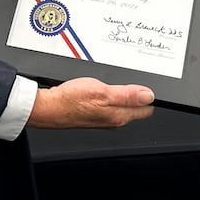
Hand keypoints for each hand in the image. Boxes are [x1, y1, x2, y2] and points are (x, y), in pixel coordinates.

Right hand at [27, 77, 154, 128]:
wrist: (48, 108)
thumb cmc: (71, 100)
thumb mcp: (102, 91)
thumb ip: (127, 94)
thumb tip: (149, 95)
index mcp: (119, 116)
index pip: (147, 109)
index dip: (150, 95)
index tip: (149, 84)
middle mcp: (114, 120)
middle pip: (136, 108)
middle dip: (140, 95)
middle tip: (136, 80)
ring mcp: (104, 118)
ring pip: (123, 105)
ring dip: (126, 94)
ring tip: (122, 82)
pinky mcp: (95, 114)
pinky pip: (111, 104)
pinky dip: (112, 95)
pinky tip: (105, 87)